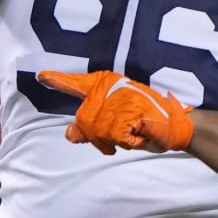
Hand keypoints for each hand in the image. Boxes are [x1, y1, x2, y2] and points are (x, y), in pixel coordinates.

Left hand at [37, 71, 193, 155]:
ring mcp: (120, 99)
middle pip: (84, 121)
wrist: (175, 125)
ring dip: (113, 140)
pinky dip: (126, 141)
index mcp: (107, 86)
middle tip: (119, 137)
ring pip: (98, 131)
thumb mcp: (115, 127)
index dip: (59, 80)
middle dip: (98, 136)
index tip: (41, 76)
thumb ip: (91, 128)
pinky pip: (113, 136)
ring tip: (131, 134)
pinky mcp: (129, 111)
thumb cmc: (145, 124)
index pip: (78, 83)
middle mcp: (111, 88)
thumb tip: (69, 134)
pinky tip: (137, 135)